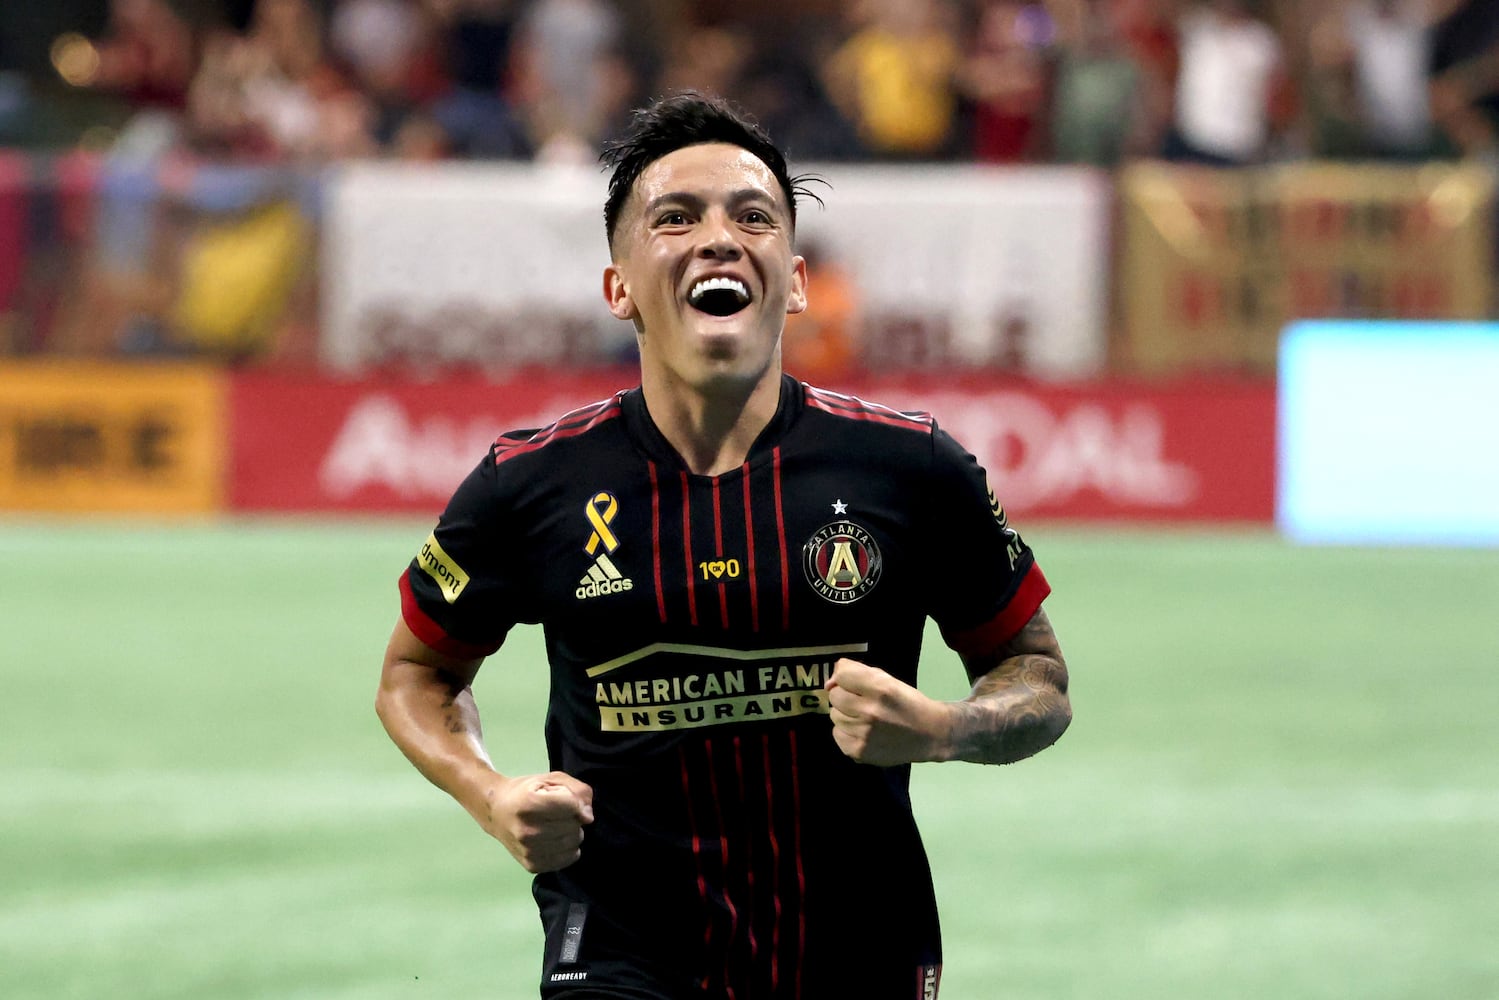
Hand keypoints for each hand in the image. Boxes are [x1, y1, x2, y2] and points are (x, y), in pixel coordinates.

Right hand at [477, 772, 594, 872]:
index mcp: (529, 804)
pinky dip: (569, 849)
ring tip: (557, 825)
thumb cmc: (527, 792)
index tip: (565, 799)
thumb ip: (577, 790)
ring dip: (572, 832)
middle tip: (558, 813)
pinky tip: (556, 839)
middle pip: (574, 825)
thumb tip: (588, 817)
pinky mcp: (532, 865)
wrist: (496, 812)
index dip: (575, 801)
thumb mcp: (552, 779)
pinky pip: (568, 859)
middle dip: (573, 817)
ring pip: (574, 842)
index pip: (572, 805)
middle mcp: (527, 830)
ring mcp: (529, 851)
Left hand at [824, 658, 950, 766]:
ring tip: (865, 719)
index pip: (841, 676)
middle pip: (834, 696)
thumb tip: (830, 683)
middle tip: (862, 703)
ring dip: (846, 715)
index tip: (855, 685)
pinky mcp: (858, 752)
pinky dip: (846, 732)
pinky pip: (837, 735)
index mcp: (880, 688)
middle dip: (846, 697)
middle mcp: (869, 711)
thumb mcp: (888, 680)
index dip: (846, 678)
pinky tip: (863, 732)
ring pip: (834, 716)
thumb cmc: (908, 702)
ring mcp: (863, 734)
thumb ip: (857, 672)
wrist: (930, 734)